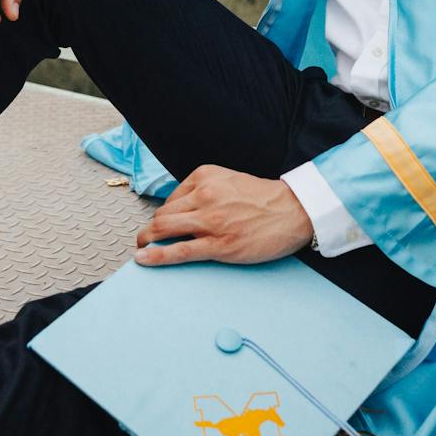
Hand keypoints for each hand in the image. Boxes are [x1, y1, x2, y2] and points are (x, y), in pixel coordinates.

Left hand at [133, 164, 313, 265]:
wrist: (293, 211)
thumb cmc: (264, 198)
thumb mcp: (229, 180)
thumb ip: (205, 190)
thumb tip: (182, 208)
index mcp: (205, 176)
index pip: (171, 197)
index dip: (165, 213)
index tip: (164, 223)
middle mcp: (204, 195)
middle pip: (163, 213)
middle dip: (151, 228)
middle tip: (147, 237)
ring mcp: (211, 221)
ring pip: (164, 229)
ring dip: (147, 239)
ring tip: (142, 247)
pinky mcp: (219, 244)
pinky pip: (179, 250)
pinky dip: (156, 255)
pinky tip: (143, 258)